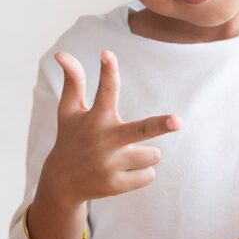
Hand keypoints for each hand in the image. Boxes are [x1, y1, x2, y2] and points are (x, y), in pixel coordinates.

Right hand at [37, 50, 181, 206]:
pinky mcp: (116, 185)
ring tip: (123, 155)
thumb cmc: (71, 137)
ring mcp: (110, 165)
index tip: (106, 53)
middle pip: (139, 130)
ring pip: (153, 154)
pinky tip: (121, 172)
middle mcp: (103, 141)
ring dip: (145, 153)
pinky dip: (141, 172)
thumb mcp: (69, 110)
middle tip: (178, 121)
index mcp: (95, 118)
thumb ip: (73, 81)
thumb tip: (60, 53)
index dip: (107, 70)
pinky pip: (149, 175)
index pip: (105, 90)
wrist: (61, 183)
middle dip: (160, 125)